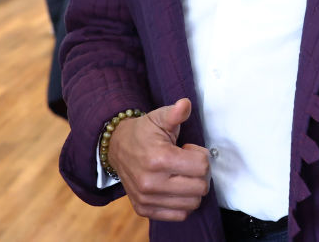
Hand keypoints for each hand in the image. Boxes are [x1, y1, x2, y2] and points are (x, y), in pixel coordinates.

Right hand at [108, 98, 210, 221]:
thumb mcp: (159, 117)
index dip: (201, 156)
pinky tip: (175, 187)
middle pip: (200, 187)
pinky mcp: (144, 209)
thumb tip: (185, 104)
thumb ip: (175, 113)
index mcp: (159, 159)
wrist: (117, 148)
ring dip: (193, 188)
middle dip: (201, 173)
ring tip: (180, 174)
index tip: (189, 149)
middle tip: (187, 162)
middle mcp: (152, 183)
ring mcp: (147, 199)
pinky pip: (179, 214)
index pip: (202, 167)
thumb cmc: (144, 132)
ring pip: (193, 203)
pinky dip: (183, 202)